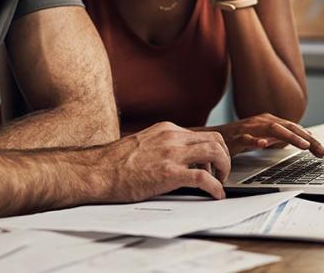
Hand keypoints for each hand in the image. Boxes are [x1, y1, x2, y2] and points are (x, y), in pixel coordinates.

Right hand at [99, 122, 230, 200]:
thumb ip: (162, 146)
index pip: (202, 134)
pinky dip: (215, 187)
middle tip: (221, 173)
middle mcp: (172, 137)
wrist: (98, 171)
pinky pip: (203, 178)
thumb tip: (176, 159)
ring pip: (215, 152)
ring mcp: (172, 154)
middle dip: (224, 157)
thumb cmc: (115, 163)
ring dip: (224, 169)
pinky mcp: (169, 173)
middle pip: (215, 139)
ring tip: (220, 183)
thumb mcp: (144, 144)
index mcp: (166, 130)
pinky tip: (216, 195)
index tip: (212, 164)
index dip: (213, 150)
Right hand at [207, 113, 323, 156]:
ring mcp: (249, 128)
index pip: (294, 128)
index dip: (310, 139)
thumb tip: (305, 138)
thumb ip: (283, 136)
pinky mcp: (235, 137)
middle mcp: (261, 122)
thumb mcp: (266, 136)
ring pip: (272, 129)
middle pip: (288, 127)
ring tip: (303, 145)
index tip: (322, 151)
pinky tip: (264, 144)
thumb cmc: (240, 138)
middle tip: (320, 150)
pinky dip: (255, 141)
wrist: (213, 137)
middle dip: (306, 138)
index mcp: (269, 121)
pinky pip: (246, 138)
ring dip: (289, 136)